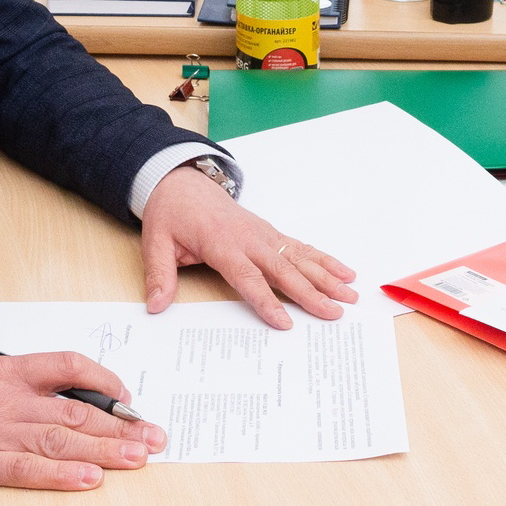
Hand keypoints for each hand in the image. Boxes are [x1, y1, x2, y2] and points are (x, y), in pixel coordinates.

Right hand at [0, 352, 166, 492]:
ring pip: (65, 436)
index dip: (107, 381)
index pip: (69, 365)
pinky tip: (91, 480)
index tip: (129, 399)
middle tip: (157, 438)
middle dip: (123, 425)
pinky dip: (63, 474)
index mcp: (5, 370)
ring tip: (141, 459)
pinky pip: (30, 468)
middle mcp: (8, 396)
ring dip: (108, 450)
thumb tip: (45, 403)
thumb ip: (7, 389)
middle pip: (79, 407)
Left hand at [141, 163, 357, 329]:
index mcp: (221, 244)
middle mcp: (249, 239)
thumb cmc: (171, 214)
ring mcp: (263, 234)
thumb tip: (156, 306)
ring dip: (326, 276)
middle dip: (311, 293)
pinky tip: (344, 272)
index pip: (247, 277)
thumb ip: (160, 274)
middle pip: (283, 270)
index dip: (266, 300)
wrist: (181, 182)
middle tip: (335, 312)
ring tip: (350, 295)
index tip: (284, 323)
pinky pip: (300, 247)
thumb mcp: (156, 242)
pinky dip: (323, 260)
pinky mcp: (270, 232)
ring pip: (299, 258)